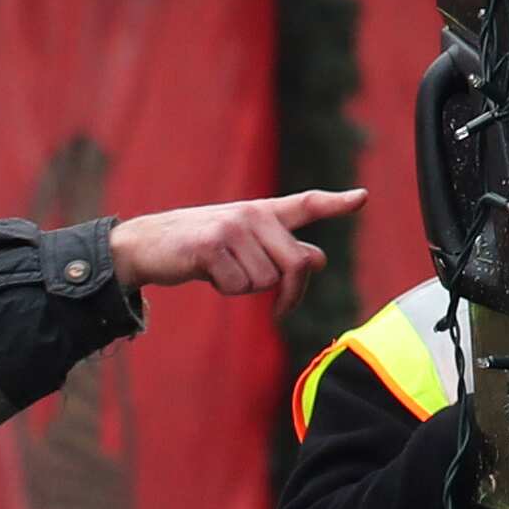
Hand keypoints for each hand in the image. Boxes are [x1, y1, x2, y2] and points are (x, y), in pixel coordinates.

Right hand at [107, 190, 364, 295]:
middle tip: (283, 311)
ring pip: (265, 280)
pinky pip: (238, 286)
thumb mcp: (244, 244)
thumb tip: (320, 258)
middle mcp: (252, 214)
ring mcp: (232, 227)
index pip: (306, 204)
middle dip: (292, 294)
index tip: (362, 197)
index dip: (336, 203)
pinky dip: (225, 290)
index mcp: (263, 212)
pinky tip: (206, 274)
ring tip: (222, 272)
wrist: (146, 245)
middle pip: (298, 264)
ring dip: (245, 288)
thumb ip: (282, 249)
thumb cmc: (200, 247)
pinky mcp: (211, 245)